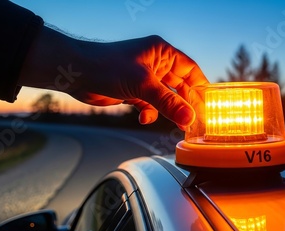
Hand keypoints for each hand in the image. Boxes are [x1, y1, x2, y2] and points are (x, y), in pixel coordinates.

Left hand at [69, 35, 208, 127]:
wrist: (77, 73)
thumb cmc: (107, 65)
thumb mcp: (142, 85)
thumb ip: (168, 103)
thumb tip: (189, 118)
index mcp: (162, 53)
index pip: (190, 70)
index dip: (201, 87)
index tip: (208, 105)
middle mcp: (155, 64)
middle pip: (180, 86)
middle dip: (185, 104)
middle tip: (193, 120)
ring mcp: (144, 79)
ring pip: (165, 98)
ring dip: (168, 111)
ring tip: (175, 124)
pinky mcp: (133, 92)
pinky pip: (150, 105)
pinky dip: (149, 113)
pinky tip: (143, 117)